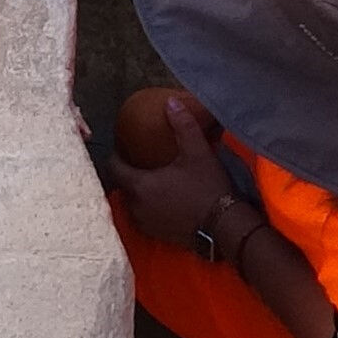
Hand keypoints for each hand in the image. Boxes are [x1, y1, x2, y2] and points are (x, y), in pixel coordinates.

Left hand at [106, 98, 243, 250]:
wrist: (224, 226)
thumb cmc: (207, 188)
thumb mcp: (197, 152)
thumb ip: (183, 125)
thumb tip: (170, 102)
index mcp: (139, 185)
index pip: (113, 168)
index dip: (116, 156)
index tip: (123, 148)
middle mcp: (136, 207)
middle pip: (121, 186)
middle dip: (126, 174)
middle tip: (137, 162)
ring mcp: (145, 224)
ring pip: (131, 204)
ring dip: (136, 192)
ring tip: (148, 180)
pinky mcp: (157, 235)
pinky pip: (143, 218)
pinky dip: (147, 208)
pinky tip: (161, 200)